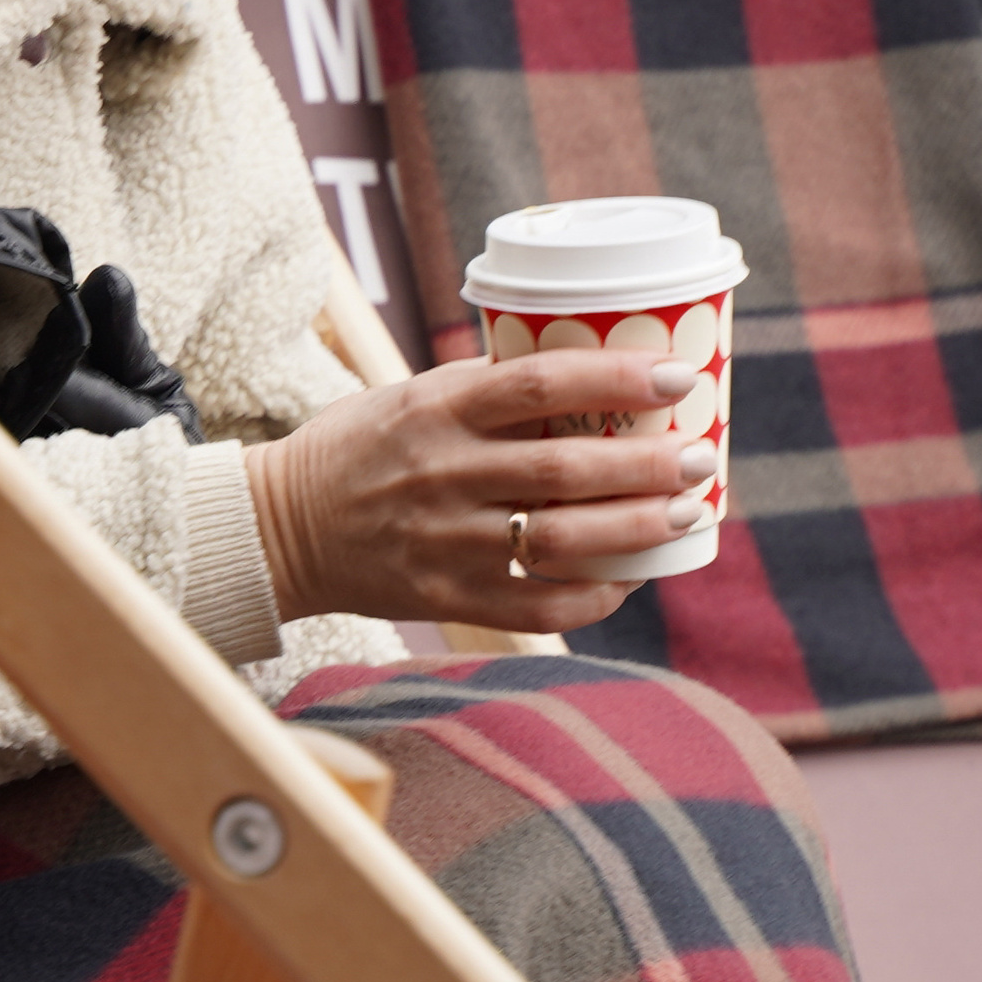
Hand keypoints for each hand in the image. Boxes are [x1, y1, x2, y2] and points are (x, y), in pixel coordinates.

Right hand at [244, 351, 716, 637]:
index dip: (614, 379)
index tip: (675, 376)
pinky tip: (627, 581)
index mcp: (436, 408)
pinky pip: (534, 608)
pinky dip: (590, 598)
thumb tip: (594, 374)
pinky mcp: (443, 596)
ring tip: (687, 514)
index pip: (539, 384)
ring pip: (559, 540)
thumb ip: (489, 391)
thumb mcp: (413, 395)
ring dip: (636, 529)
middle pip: (564, 469)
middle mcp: (442, 472)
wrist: (281, 527)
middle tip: (700, 457)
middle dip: (646, 465)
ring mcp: (444, 541)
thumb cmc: (360, 447)